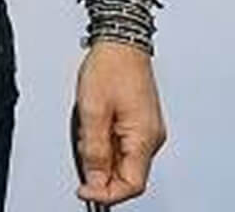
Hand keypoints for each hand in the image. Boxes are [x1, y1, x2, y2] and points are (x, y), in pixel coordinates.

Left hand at [72, 40, 166, 204]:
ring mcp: (148, 129)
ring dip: (101, 151)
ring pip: (123, 158)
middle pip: (127, 174)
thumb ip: (94, 150)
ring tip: (88, 125)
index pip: (131, 185)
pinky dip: (106, 140)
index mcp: (144, 137)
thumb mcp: (92, 110)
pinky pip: (123, 143)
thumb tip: (94, 181)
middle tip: (82, 145)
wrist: (121, 40)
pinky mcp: (141, 121)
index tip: (84, 190)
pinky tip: (96, 122)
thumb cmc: (111, 66)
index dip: (106, 194)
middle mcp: (151, 137)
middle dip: (100, 168)